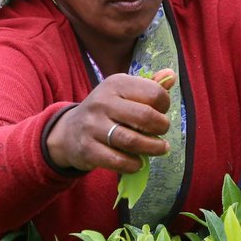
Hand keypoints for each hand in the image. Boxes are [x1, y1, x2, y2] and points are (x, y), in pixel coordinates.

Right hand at [45, 70, 173, 172]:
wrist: (69, 131)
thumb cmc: (106, 110)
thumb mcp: (124, 92)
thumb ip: (149, 85)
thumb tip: (171, 75)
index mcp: (116, 83)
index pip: (153, 92)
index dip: (164, 104)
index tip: (162, 112)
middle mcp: (103, 102)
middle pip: (145, 116)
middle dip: (161, 127)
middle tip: (163, 133)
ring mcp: (93, 126)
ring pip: (132, 140)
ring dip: (152, 148)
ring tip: (160, 149)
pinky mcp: (87, 149)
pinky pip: (117, 160)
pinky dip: (133, 164)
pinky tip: (138, 163)